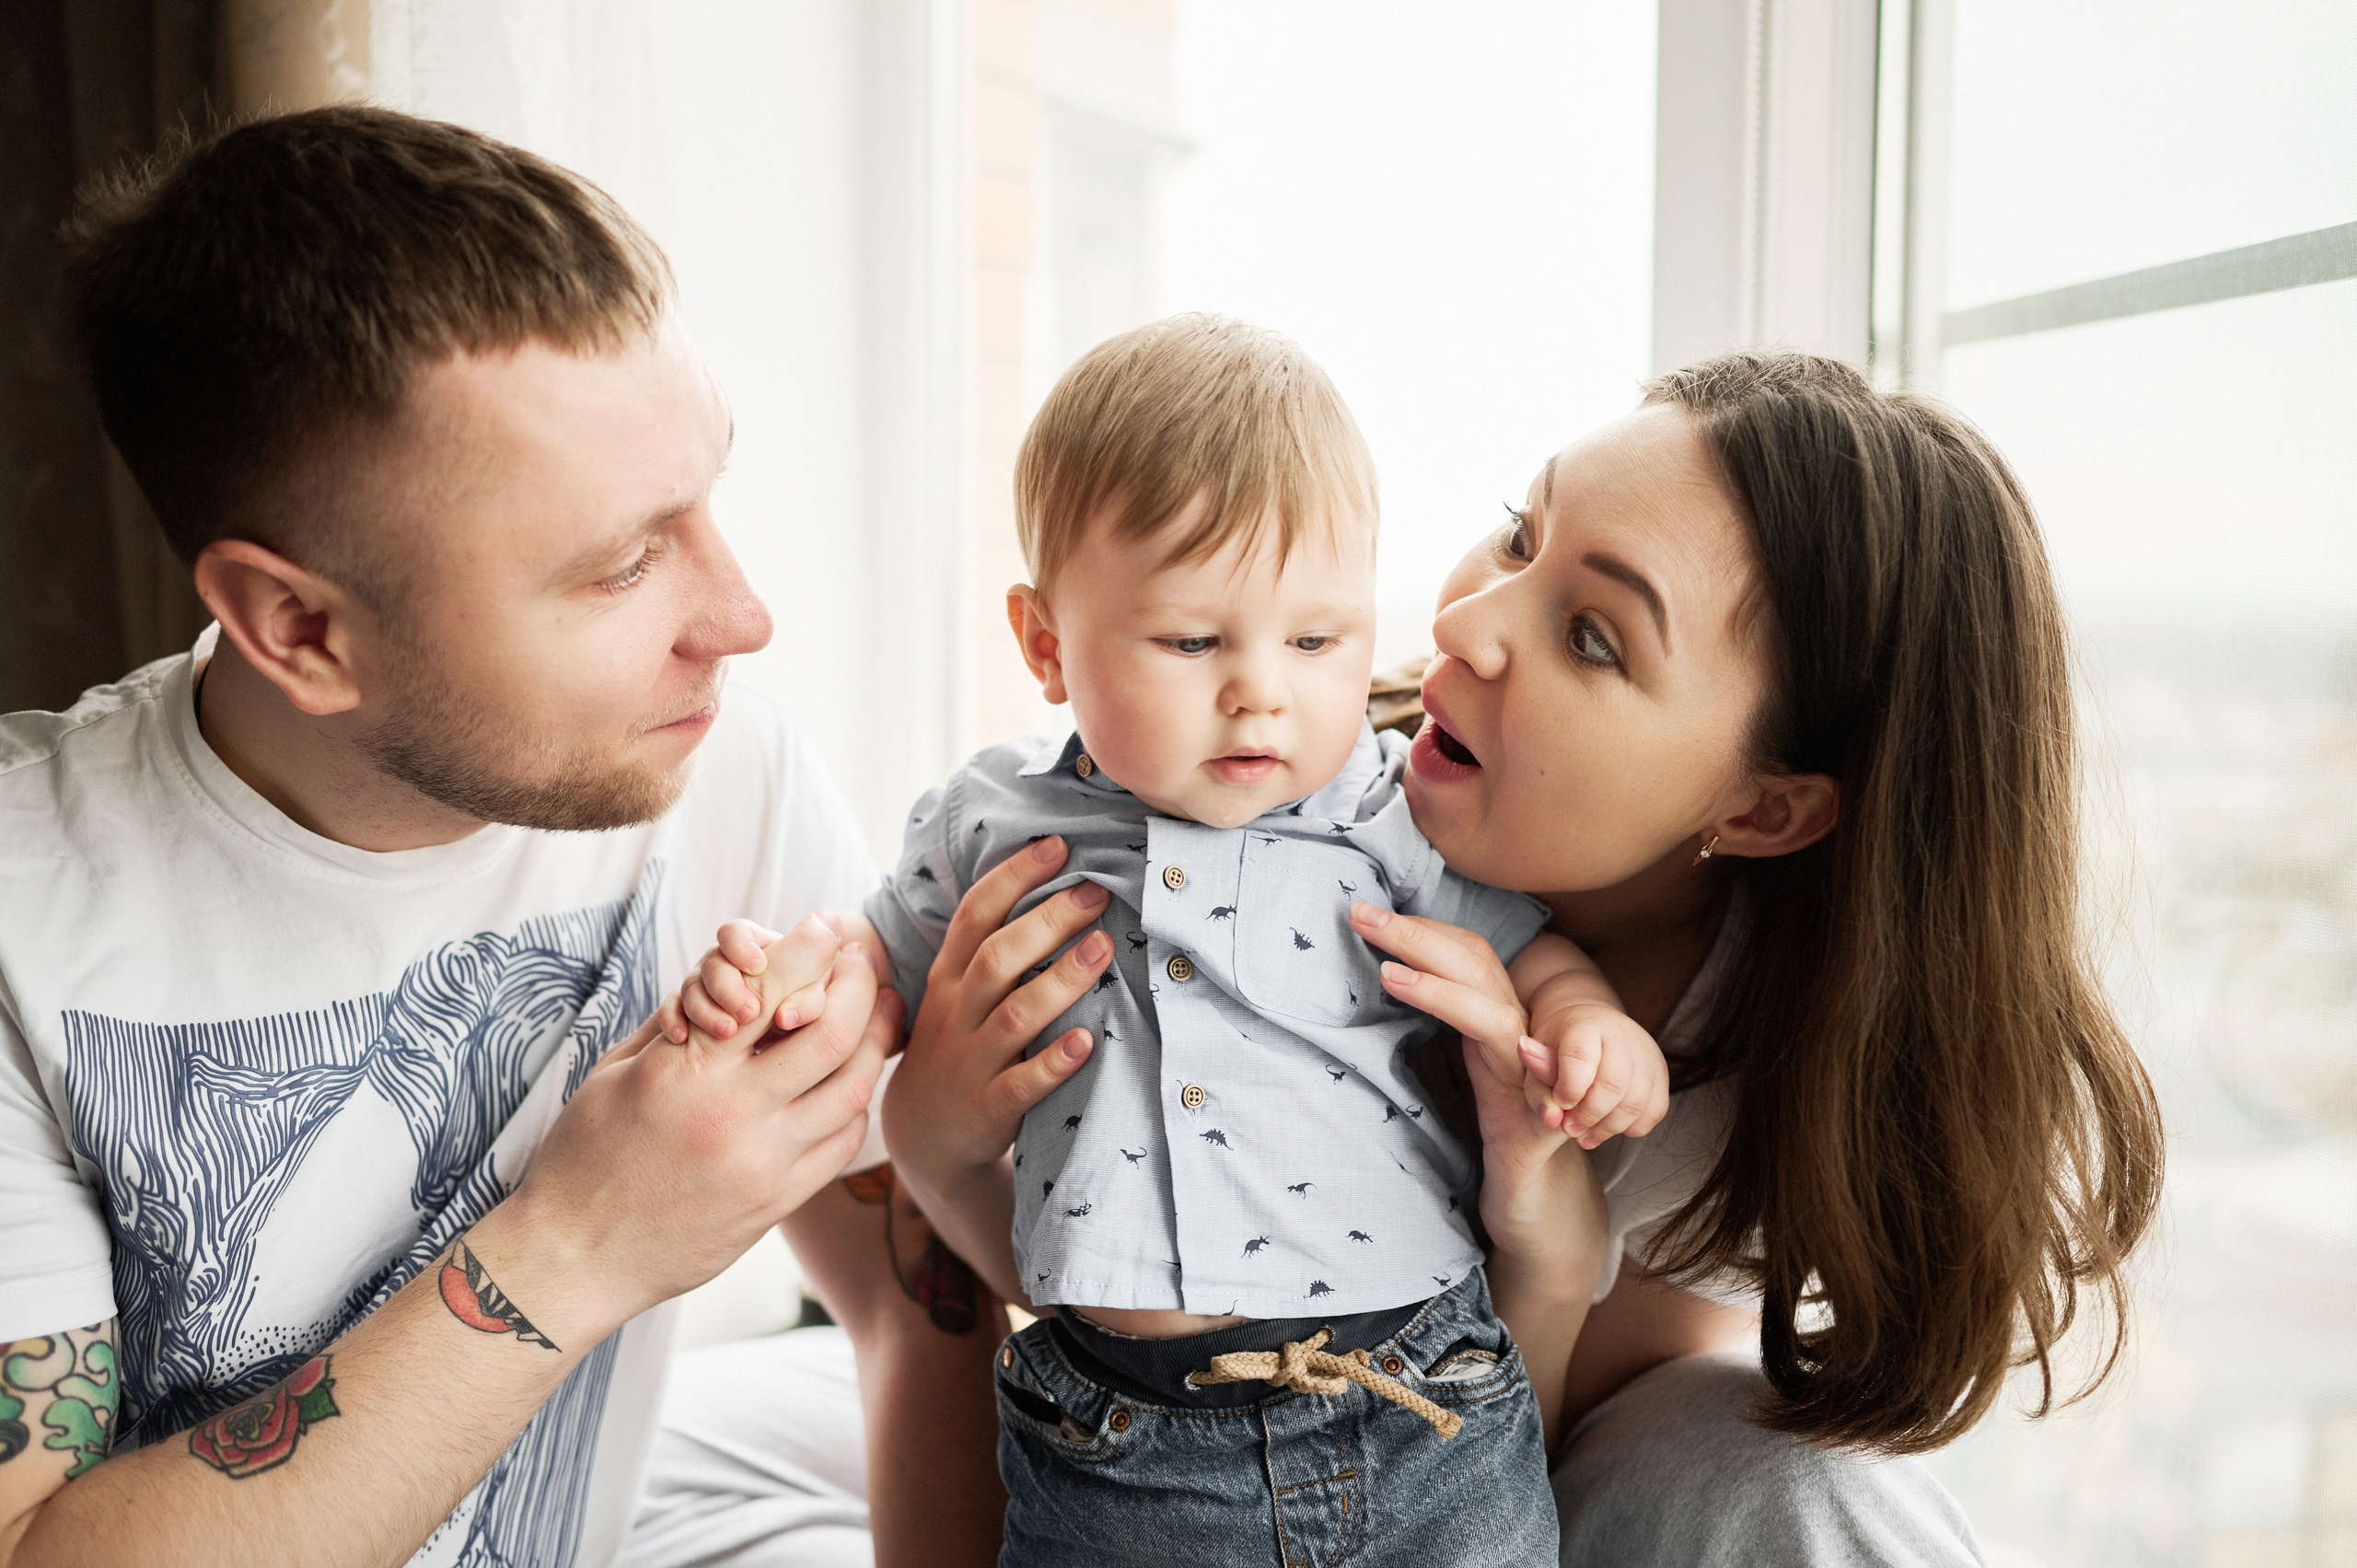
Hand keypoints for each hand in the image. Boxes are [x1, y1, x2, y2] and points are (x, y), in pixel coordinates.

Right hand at [498, 914, 898, 1333]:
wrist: (574, 1256)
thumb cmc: (585, 1156)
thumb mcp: (617, 1071)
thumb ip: (679, 1022)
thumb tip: (736, 977)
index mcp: (685, 1069)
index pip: (769, 989)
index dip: (809, 947)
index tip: (829, 926)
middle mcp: (732, 1114)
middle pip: (833, 1032)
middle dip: (861, 984)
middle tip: (867, 962)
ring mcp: (762, 1163)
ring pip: (853, 1089)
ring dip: (876, 1042)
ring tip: (883, 1012)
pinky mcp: (777, 1203)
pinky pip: (842, 1143)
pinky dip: (855, 1103)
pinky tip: (853, 1082)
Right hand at [882, 836, 1114, 1174]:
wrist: (926, 1137)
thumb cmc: (960, 1046)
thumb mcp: (957, 995)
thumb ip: (991, 949)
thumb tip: (1052, 884)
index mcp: (950, 978)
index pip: (976, 915)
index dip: (1014, 877)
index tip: (1057, 845)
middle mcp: (958, 1014)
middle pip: (997, 958)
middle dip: (1047, 921)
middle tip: (1095, 892)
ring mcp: (972, 1062)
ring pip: (1014, 1015)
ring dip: (1059, 981)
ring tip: (1103, 948)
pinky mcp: (990, 1109)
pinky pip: (1022, 1085)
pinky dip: (1054, 1063)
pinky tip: (1086, 1042)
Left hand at [1347, 903, 1590, 1253]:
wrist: (1528, 1192)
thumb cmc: (1482, 1128)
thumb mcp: (1447, 1069)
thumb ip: (1425, 1028)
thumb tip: (1370, 989)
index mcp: (1490, 1016)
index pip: (1464, 951)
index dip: (1420, 927)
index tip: (1367, 911)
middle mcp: (1514, 1028)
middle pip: (1474, 959)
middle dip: (1417, 932)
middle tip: (1361, 912)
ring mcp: (1528, 1063)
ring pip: (1489, 997)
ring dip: (1436, 974)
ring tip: (1384, 964)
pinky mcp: (1534, 1102)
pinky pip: (1509, 1050)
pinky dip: (1468, 1019)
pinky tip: (1432, 1012)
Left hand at [1521, 1001, 1670, 1148]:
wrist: (1591, 1028)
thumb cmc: (1559, 1046)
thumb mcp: (1538, 1060)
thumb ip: (1538, 1089)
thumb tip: (1550, 1120)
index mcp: (1586, 1024)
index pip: (1581, 1057)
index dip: (1569, 1088)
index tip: (1560, 1103)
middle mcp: (1622, 1034)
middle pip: (1613, 1083)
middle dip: (1588, 1115)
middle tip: (1569, 1129)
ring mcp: (1647, 1054)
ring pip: (1636, 1102)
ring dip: (1607, 1128)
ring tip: (1584, 1135)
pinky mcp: (1661, 1074)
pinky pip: (1654, 1111)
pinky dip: (1630, 1128)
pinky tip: (1607, 1128)